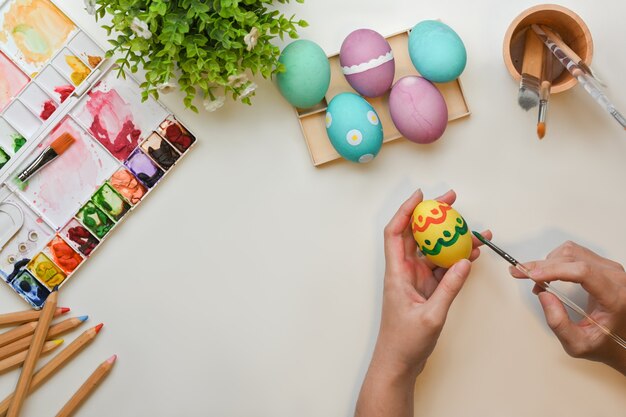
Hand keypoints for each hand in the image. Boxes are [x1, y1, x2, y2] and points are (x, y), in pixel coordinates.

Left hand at [373, 188, 490, 376]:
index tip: (422, 196)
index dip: (405, 211)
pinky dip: (455, 259)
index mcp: (396, 273)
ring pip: (432, 250)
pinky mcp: (425, 289)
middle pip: (415, 234)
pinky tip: (472, 253)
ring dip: (449, 238)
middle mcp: (404, 271)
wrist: (399, 363)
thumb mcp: (431, 315)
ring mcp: (415, 279)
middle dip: (432, 215)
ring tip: (471, 227)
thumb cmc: (404, 342)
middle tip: (452, 200)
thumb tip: (464, 262)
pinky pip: (441, 267)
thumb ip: (449, 288)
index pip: (395, 233)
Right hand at [509, 241, 625, 374]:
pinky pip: (573, 253)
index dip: (554, 270)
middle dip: (542, 265)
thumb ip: (558, 324)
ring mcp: (610, 268)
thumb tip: (544, 295)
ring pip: (570, 252)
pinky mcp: (602, 265)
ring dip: (548, 263)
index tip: (532, 275)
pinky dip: (555, 262)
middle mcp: (615, 278)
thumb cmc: (604, 343)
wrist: (621, 339)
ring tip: (537, 280)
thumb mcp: (578, 344)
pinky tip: (548, 276)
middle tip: (520, 273)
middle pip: (572, 258)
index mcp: (614, 297)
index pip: (583, 272)